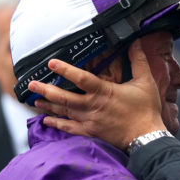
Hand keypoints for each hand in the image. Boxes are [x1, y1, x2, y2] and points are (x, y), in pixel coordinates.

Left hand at [30, 41, 165, 150]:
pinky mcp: (91, 133)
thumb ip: (138, 60)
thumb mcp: (145, 81)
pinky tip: (47, 120)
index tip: (52, 63)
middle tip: (32, 84)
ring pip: (64, 112)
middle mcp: (92, 106)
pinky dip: (57, 124)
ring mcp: (90, 121)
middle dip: (46, 90)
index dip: (65, 70)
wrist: (147, 138)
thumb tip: (136, 42)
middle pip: (64, 97)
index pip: (81, 78)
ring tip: (34, 100)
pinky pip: (69, 128)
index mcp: (104, 92)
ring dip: (48, 106)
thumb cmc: (146, 110)